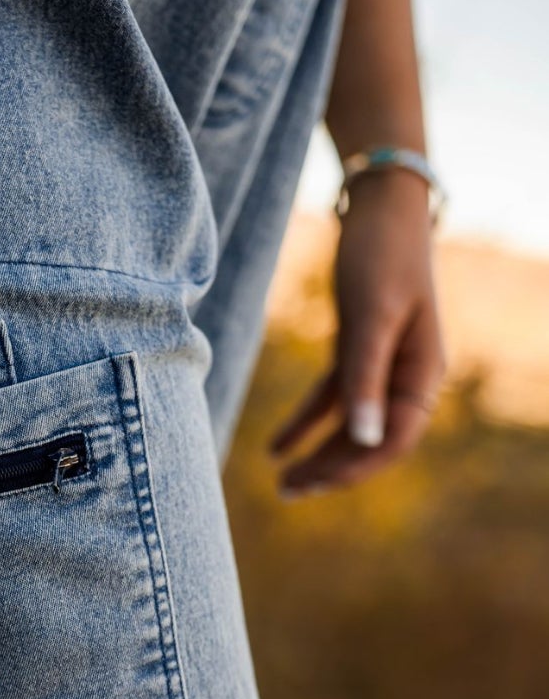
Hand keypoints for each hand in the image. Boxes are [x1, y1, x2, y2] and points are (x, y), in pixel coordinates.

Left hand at [269, 170, 445, 496]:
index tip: (316, 482)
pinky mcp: (356, 351)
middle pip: (370, 441)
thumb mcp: (372, 316)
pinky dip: (305, 422)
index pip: (394, 440)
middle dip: (332, 469)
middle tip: (288, 493)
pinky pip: (332, 400)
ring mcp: (381, 366)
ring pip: (350, 425)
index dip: (356, 467)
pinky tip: (275, 447)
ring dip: (319, 454)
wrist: (379, 205)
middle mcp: (406, 377)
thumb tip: (364, 442)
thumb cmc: (382, 254)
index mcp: (423, 374)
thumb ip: (366, 377)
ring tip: (282, 483)